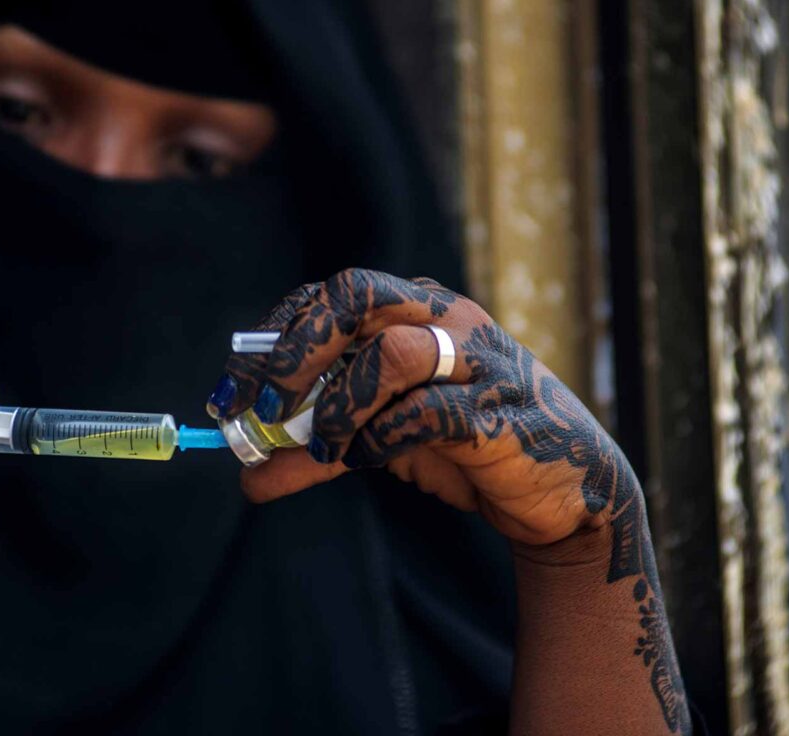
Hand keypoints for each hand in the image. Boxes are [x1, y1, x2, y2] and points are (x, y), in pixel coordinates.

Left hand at [206, 268, 636, 549]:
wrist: (559, 494)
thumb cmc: (463, 449)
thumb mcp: (376, 441)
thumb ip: (313, 451)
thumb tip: (246, 477)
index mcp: (412, 309)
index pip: (327, 294)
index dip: (272, 338)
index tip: (230, 393)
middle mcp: (444, 318)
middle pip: (355, 295)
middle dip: (297, 350)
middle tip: (265, 406)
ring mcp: (477, 360)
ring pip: (392, 351)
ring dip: (339, 404)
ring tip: (326, 446)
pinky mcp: (497, 410)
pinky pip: (426, 413)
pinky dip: (380, 439)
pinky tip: (368, 458)